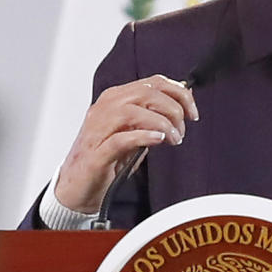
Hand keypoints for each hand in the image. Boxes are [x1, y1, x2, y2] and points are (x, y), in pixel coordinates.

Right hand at [53, 75, 198, 214]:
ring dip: (161, 124)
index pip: (152, 83)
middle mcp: (105, 108)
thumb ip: (156, 115)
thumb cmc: (108, 159)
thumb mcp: (136, 132)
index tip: (192, 112)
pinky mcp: (96, 153)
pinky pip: (121, 138)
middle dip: (173, 109)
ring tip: (173, 139)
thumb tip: (185, 98)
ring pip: (132, 111)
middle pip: (145, 93)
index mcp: (115, 99)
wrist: (78, 188)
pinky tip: (158, 140)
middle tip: (182, 130)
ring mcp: (98, 129)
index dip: (179, 93)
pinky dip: (143, 136)